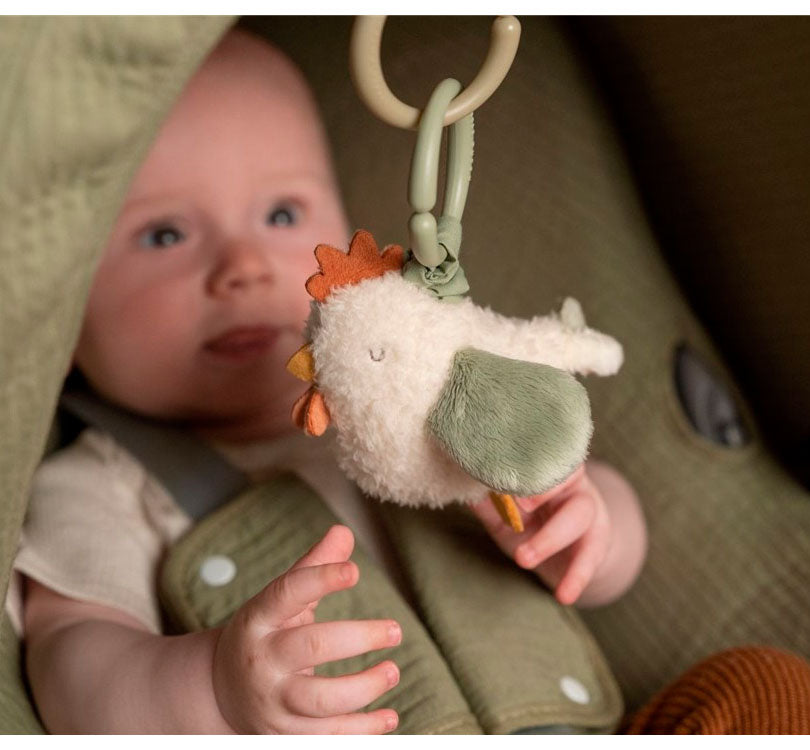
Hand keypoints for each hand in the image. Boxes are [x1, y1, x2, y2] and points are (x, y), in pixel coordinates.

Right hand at [212, 525, 401, 733]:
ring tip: (393, 670)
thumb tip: (344, 531)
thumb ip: (313, 566)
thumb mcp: (280, 599)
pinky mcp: (284, 734)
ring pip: (321, 701)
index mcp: (259, 618)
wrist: (221, 690)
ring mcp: (272, 701)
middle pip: (311, 647)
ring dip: (364, 688)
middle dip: (358, 638)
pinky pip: (327, 737)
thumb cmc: (266, 632)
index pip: (287, 592)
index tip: (354, 571)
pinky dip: (363, 730)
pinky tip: (390, 716)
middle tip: (395, 630)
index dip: (320, 579)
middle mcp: (262, 659)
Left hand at [471, 463, 611, 605]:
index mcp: (547, 469)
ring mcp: (589, 513)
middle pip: (566, 480)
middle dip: (542, 492)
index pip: (544, 455)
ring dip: (550, 538)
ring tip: (523, 559)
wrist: (561, 551)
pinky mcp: (597, 544)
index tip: (507, 476)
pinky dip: (576, 577)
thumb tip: (460, 486)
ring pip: (579, 517)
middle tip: (521, 506)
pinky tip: (564, 596)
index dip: (530, 464)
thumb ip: (486, 501)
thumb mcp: (503, 512)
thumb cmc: (527, 522)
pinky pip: (590, 559)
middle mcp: (573, 485)